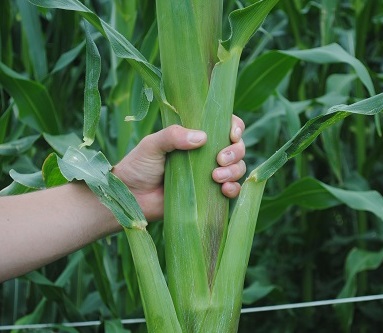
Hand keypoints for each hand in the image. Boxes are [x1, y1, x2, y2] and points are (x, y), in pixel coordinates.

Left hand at [113, 116, 245, 220]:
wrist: (131, 197)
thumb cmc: (138, 166)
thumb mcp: (152, 144)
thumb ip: (173, 135)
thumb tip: (202, 137)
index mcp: (194, 137)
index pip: (224, 126)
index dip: (235, 127)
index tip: (232, 134)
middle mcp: (206, 154)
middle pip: (236, 147)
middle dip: (235, 151)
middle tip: (220, 159)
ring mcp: (208, 175)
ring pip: (237, 168)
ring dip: (234, 170)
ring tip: (216, 177)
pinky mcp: (208, 196)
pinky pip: (231, 191)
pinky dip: (233, 189)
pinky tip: (224, 190)